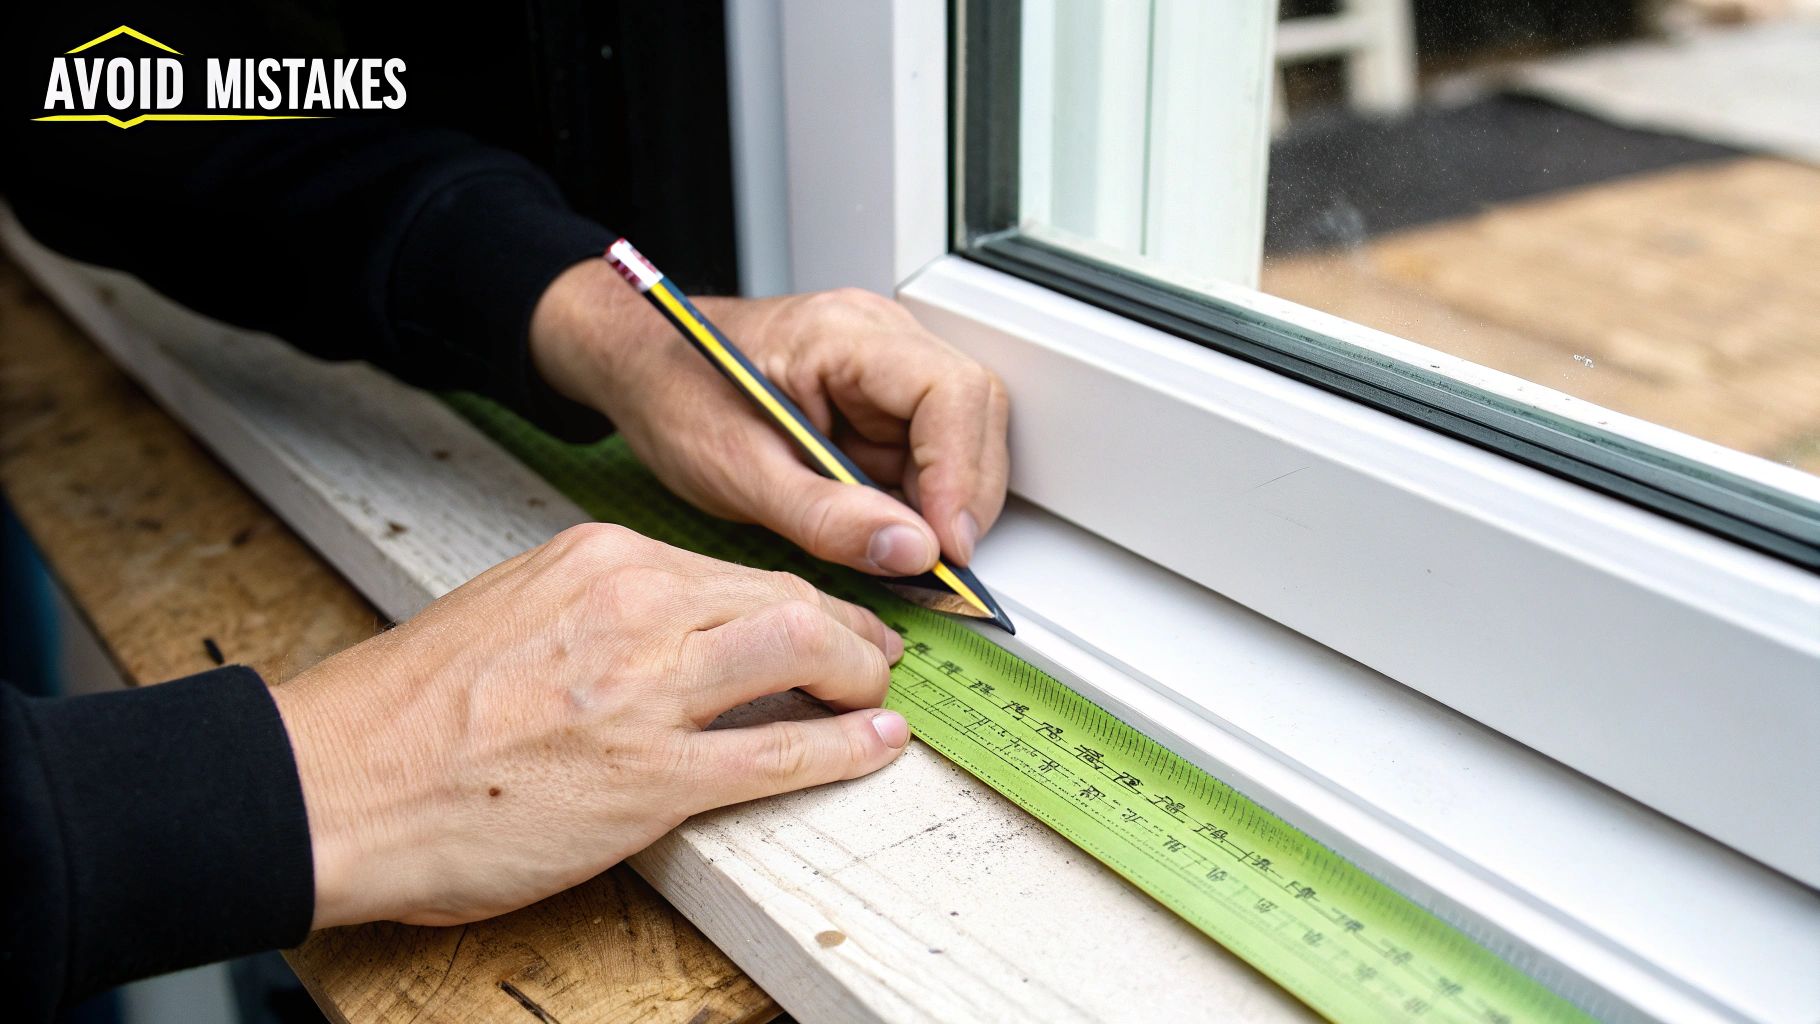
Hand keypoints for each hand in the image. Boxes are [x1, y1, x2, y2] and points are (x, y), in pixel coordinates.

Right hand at [271, 523, 908, 928]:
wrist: (335, 784)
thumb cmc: (410, 710)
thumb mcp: (512, 607)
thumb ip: (598, 606)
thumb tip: (670, 628)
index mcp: (597, 559)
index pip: (733, 570)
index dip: (799, 598)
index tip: (822, 617)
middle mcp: (633, 607)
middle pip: (784, 600)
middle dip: (848, 630)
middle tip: (873, 655)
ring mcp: (646, 692)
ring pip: (801, 651)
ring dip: (859, 675)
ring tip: (877, 694)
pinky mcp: (651, 778)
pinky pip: (780, 752)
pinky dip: (845, 747)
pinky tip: (875, 744)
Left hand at [530, 260, 1009, 576]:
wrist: (634, 367)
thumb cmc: (672, 392)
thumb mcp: (739, 469)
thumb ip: (826, 516)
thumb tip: (911, 551)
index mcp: (845, 334)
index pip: (949, 392)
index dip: (963, 474)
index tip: (947, 544)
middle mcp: (879, 340)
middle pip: (972, 413)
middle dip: (963, 496)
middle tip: (937, 564)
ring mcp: (883, 371)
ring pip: (957, 440)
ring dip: (940, 504)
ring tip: (900, 554)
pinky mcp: (876, 405)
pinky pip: (923, 456)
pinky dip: (914, 505)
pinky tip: (883, 536)